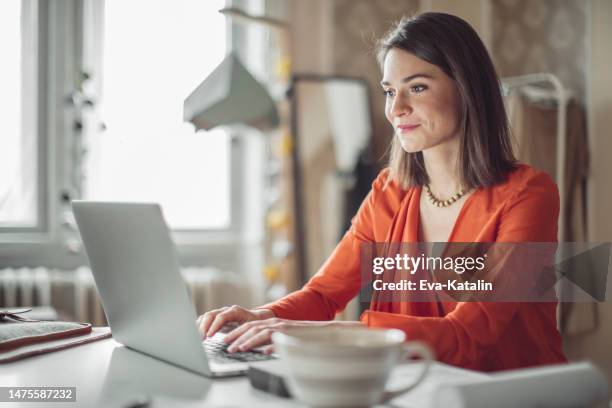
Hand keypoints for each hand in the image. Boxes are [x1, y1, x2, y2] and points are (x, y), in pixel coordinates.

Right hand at [196, 305, 273, 338]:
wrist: (256, 318)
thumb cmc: (255, 325)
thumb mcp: (251, 329)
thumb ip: (244, 334)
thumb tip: (239, 345)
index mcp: (235, 311)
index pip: (221, 317)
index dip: (214, 326)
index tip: (209, 336)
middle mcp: (226, 310)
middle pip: (211, 315)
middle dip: (204, 327)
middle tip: (201, 339)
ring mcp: (220, 312)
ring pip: (206, 316)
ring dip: (200, 326)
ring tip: (198, 338)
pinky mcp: (216, 317)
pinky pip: (205, 319)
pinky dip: (200, 326)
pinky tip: (198, 335)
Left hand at [224, 319, 362, 353]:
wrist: (325, 331)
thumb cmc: (306, 337)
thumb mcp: (286, 340)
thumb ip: (274, 343)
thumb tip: (263, 351)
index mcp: (273, 323)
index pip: (250, 327)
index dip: (237, 333)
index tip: (226, 341)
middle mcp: (275, 322)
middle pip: (250, 327)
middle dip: (235, 336)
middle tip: (224, 345)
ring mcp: (281, 326)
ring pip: (257, 331)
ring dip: (244, 340)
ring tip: (235, 348)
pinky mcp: (287, 331)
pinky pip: (270, 336)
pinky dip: (259, 342)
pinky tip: (253, 349)